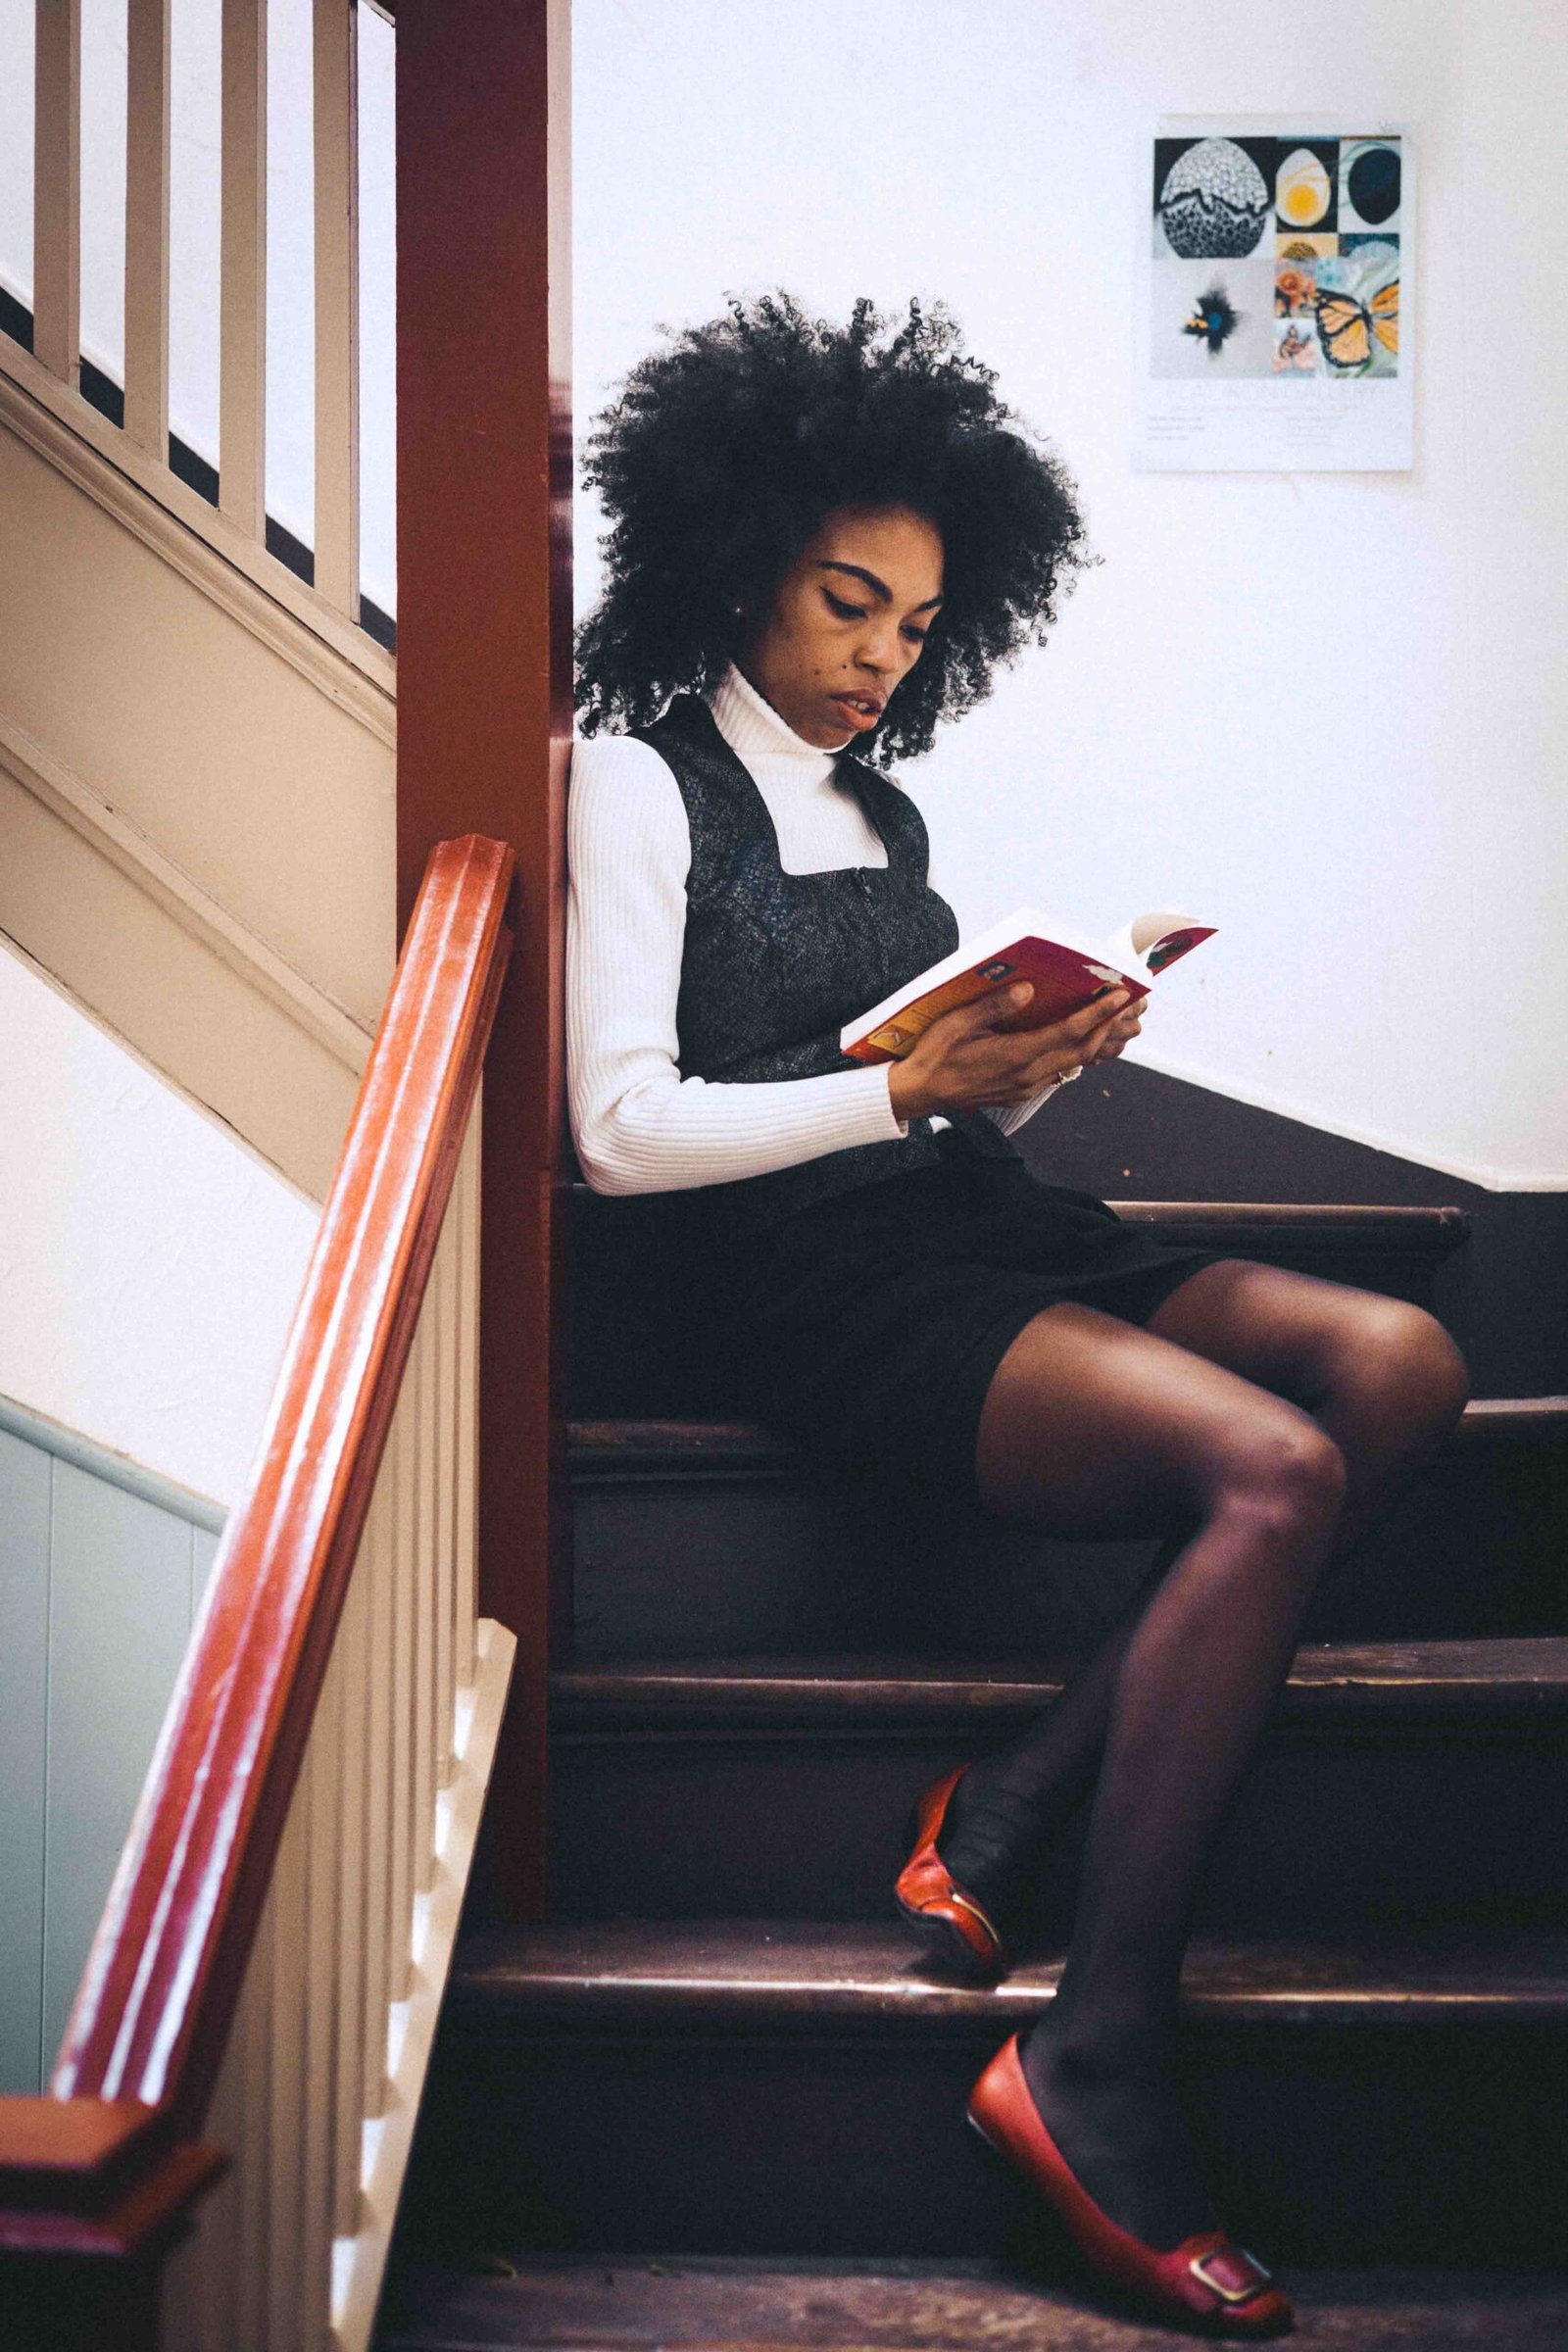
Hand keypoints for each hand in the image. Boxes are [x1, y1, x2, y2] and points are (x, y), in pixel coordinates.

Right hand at [887, 981, 1143, 1124]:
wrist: (922, 1092)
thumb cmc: (936, 1054)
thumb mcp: (958, 1023)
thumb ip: (994, 1006)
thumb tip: (1026, 989)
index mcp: (1016, 1056)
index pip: (1069, 1032)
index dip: (1098, 1013)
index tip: (1120, 995)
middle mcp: (1028, 1075)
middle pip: (1083, 1049)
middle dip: (1109, 1025)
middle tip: (1131, 1001)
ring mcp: (1027, 1086)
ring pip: (1075, 1062)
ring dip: (1099, 1039)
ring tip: (1117, 1017)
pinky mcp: (1022, 1090)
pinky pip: (1061, 1070)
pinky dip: (1079, 1051)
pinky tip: (1084, 1037)